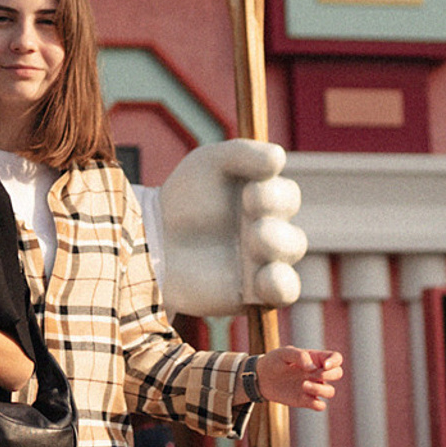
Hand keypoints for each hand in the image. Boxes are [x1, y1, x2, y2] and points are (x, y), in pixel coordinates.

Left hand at [159, 140, 307, 316]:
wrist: (151, 239)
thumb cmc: (185, 198)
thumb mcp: (209, 162)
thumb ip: (244, 153)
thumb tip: (279, 158)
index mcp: (264, 201)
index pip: (287, 197)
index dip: (274, 193)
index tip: (248, 190)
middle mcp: (268, 232)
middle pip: (294, 225)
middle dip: (275, 220)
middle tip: (249, 213)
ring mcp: (262, 264)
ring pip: (291, 256)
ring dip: (278, 244)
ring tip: (253, 238)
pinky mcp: (252, 292)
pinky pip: (284, 293)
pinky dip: (281, 284)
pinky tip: (262, 277)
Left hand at [256, 346, 342, 413]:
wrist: (261, 377)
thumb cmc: (274, 361)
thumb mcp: (283, 353)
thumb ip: (299, 356)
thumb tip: (312, 368)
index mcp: (315, 359)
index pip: (336, 358)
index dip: (335, 362)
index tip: (324, 365)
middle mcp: (317, 373)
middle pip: (338, 374)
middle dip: (330, 375)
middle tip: (313, 374)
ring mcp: (313, 387)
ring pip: (330, 392)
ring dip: (320, 390)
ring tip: (303, 385)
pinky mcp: (305, 400)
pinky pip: (320, 406)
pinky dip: (315, 403)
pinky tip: (303, 396)